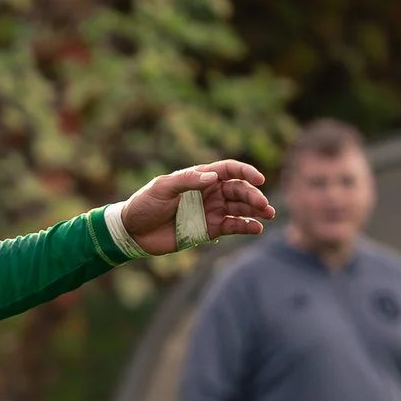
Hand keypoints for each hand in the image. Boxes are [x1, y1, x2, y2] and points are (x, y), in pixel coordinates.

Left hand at [120, 161, 272, 254]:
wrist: (133, 231)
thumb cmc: (145, 204)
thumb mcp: (162, 188)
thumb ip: (187, 181)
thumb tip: (213, 177)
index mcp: (200, 177)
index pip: (229, 169)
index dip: (246, 172)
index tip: (259, 179)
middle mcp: (210, 192)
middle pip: (239, 189)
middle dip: (253, 196)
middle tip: (264, 205)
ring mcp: (211, 211)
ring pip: (240, 208)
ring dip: (255, 210)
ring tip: (268, 214)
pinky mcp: (209, 230)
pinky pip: (232, 226)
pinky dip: (245, 227)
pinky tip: (256, 228)